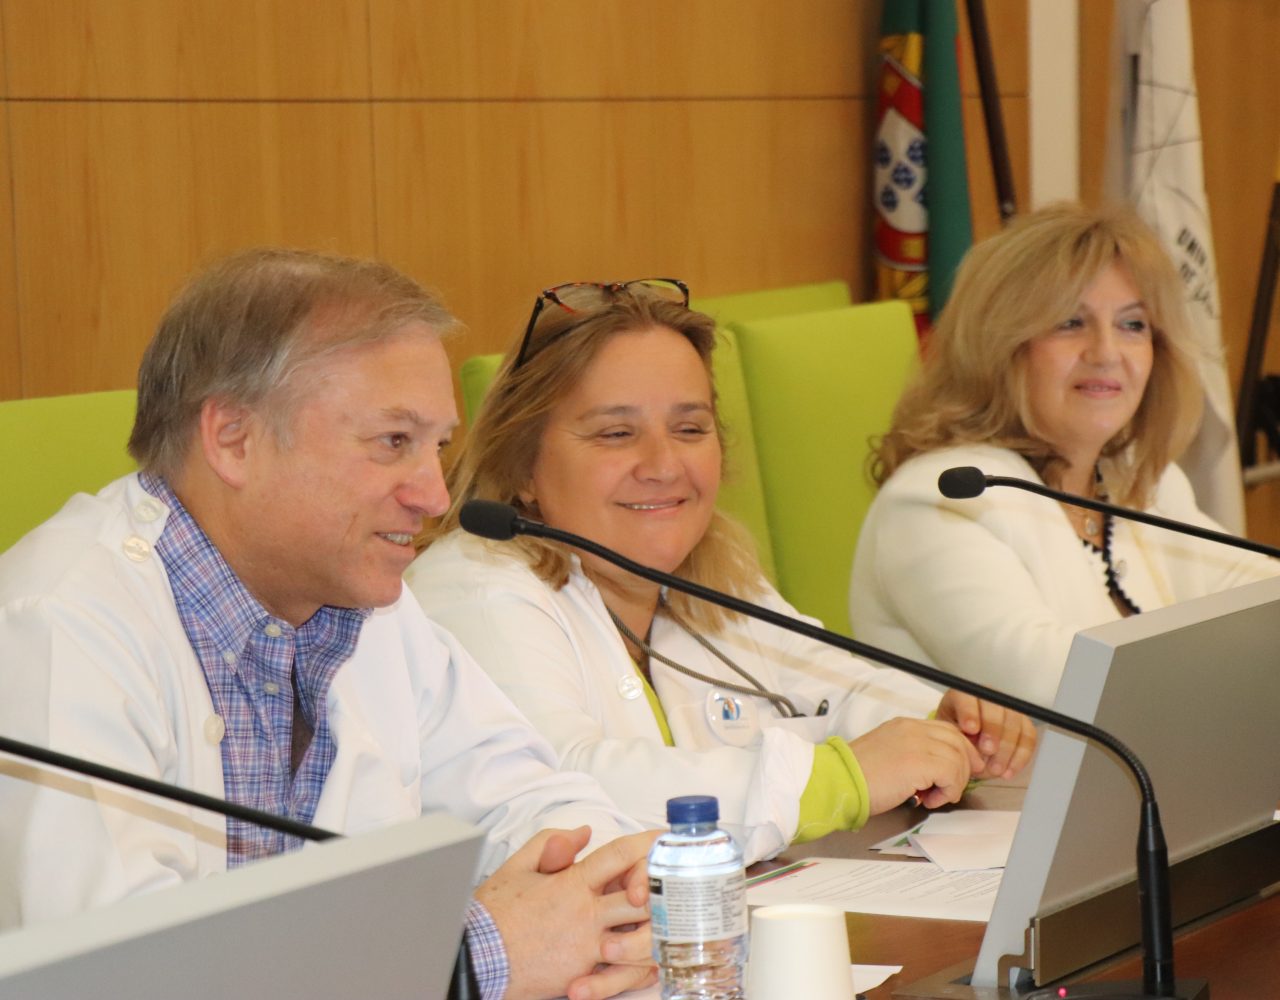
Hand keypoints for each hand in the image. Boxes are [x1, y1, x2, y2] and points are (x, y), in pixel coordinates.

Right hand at [475, 827, 659, 999]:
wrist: (477, 958)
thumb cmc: (494, 913)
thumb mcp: (517, 866)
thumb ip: (551, 844)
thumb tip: (583, 832)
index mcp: (572, 882)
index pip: (619, 855)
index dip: (645, 843)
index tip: (663, 838)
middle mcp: (586, 914)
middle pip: (642, 897)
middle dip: (662, 888)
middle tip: (675, 883)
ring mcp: (588, 947)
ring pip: (640, 938)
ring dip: (657, 930)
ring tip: (668, 922)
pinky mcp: (583, 975)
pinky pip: (624, 973)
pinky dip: (640, 967)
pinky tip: (650, 958)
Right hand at [850, 716, 984, 813]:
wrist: (840, 782)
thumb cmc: (857, 776)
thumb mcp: (888, 754)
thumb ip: (912, 754)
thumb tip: (936, 772)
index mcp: (904, 725)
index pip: (947, 730)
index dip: (961, 751)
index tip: (960, 770)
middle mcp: (913, 729)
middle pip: (958, 741)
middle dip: (965, 766)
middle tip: (953, 787)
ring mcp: (917, 743)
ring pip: (958, 758)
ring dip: (953, 783)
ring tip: (934, 796)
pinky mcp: (919, 762)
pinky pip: (952, 774)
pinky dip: (948, 791)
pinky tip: (929, 800)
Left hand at [935, 691, 1037, 778]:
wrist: (967, 744)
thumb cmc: (954, 737)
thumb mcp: (948, 736)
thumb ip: (957, 739)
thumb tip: (970, 751)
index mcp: (963, 695)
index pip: (967, 698)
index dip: (970, 712)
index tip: (970, 728)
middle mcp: (988, 697)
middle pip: (996, 708)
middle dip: (993, 731)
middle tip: (987, 750)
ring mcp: (1008, 709)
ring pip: (1015, 723)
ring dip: (1007, 749)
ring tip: (995, 769)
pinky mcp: (1023, 724)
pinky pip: (1028, 738)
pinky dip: (1020, 757)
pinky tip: (1009, 771)